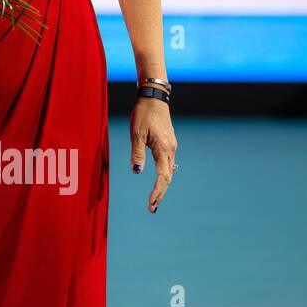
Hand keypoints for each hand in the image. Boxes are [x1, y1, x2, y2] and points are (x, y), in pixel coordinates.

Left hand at [129, 96, 177, 212]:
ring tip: (154, 198)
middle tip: (152, 207)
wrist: (154, 98)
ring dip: (162, 185)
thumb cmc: (143, 114)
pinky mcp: (168, 143)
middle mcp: (170, 150)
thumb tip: (137, 172)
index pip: (162, 177)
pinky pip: (167, 163)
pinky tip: (159, 180)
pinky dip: (163, 174)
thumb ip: (137, 153)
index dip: (157, 192)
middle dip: (160, 193)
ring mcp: (171, 147)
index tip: (151, 205)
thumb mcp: (136, 133)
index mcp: (163, 150)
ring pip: (168, 171)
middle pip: (167, 177)